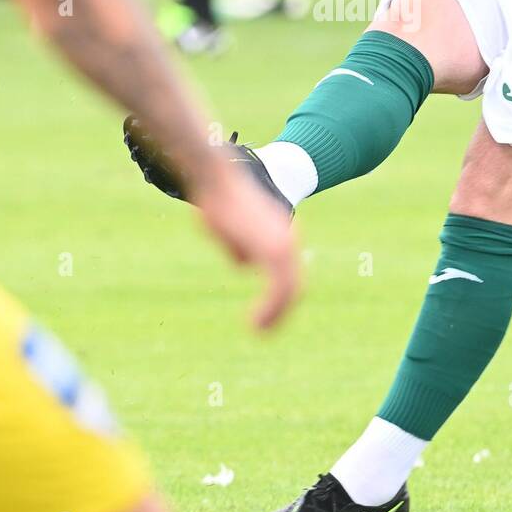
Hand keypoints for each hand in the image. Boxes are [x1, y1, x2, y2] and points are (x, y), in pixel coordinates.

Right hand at [195, 167, 301, 329]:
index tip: (266, 314)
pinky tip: (257, 325)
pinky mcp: (274, 252)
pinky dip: (271, 311)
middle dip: (280, 310)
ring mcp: (283, 246)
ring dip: (276, 315)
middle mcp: (287, 239)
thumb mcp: (229, 229)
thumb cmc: (219, 200)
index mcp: (279, 233)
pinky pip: (281, 289)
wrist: (217, 180)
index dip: (280, 295)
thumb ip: (239, 246)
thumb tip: (245, 264)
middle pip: (294, 284)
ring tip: (261, 331)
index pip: (288, 271)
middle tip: (264, 328)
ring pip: (290, 290)